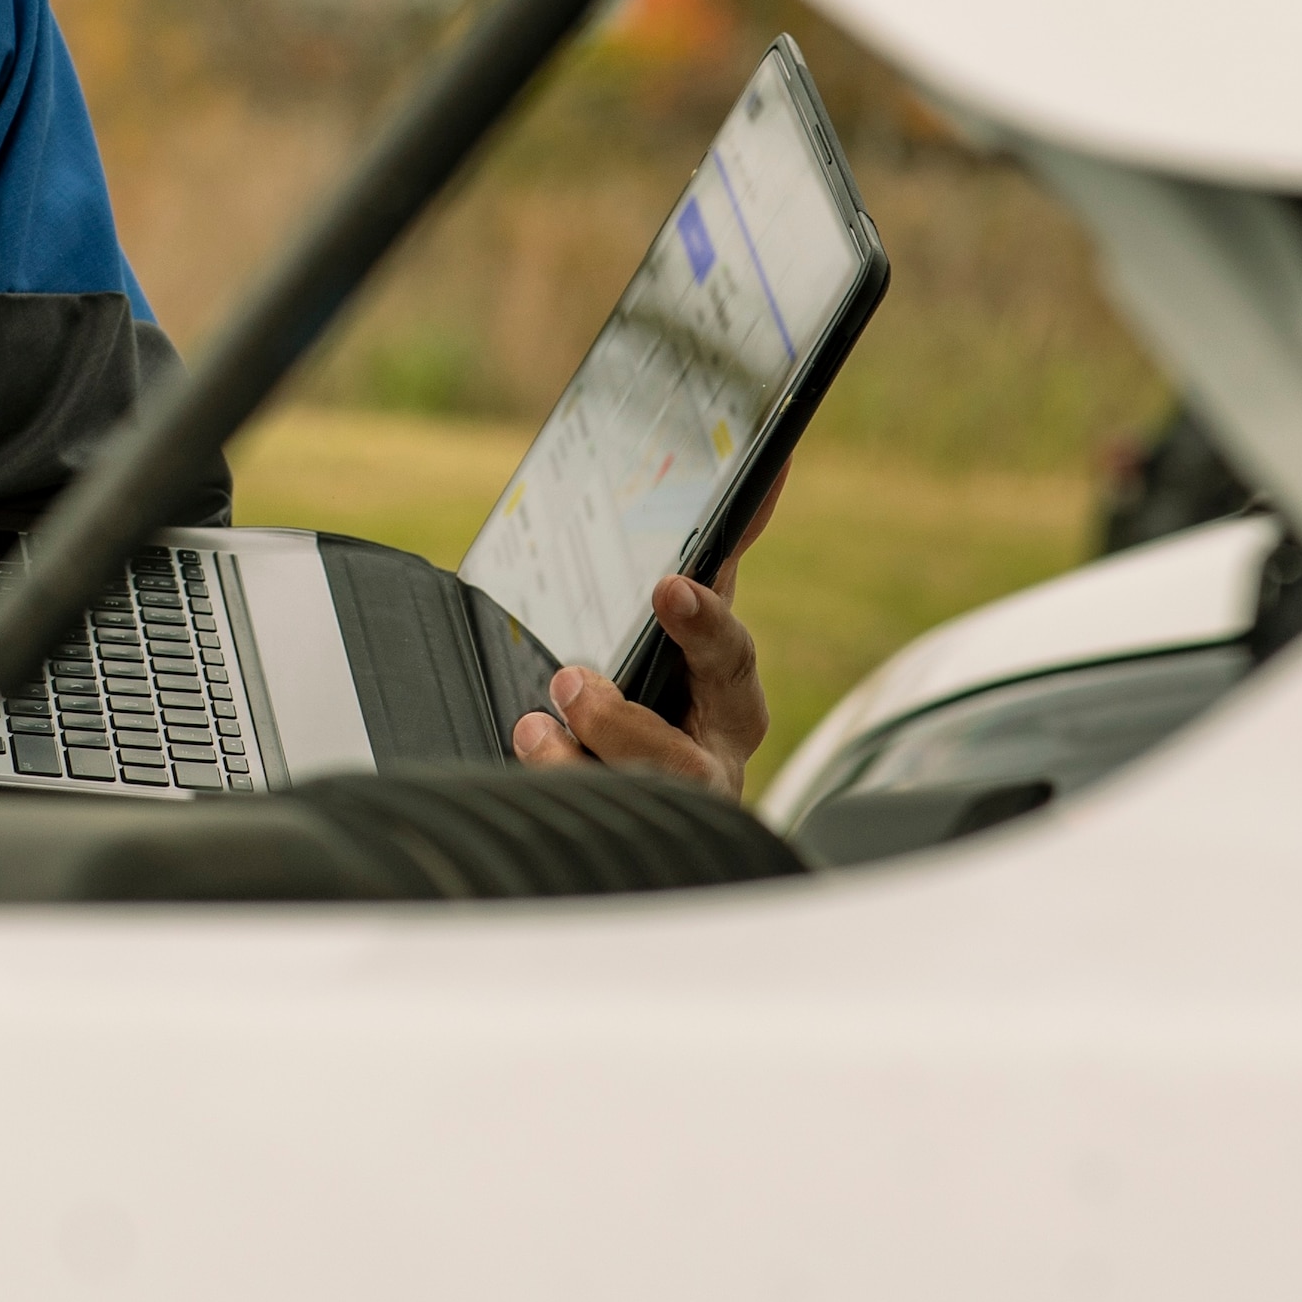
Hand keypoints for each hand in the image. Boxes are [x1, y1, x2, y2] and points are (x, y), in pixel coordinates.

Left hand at [509, 469, 779, 797]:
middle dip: (626, 724)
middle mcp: (710, 760)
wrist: (645, 792)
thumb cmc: (669, 685)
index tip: (668, 586)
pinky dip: (556, 791)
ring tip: (536, 726)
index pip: (729, 655)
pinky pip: (592, 826)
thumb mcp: (680, 624)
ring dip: (580, 764)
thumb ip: (715, 559)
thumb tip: (772, 465)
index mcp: (727, 695)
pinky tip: (528, 753)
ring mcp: (672, 812)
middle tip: (570, 680)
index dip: (704, 623)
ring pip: (632, 806)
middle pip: (685, 759)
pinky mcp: (634, 836)